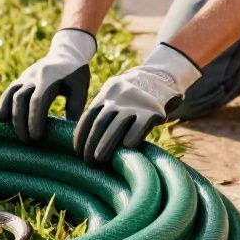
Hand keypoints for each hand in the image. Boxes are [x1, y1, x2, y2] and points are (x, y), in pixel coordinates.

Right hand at [0, 28, 94, 142]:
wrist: (66, 52)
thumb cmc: (76, 74)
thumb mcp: (80, 88)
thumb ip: (75, 108)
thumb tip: (69, 132)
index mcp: (49, 78)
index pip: (38, 101)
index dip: (35, 119)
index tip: (38, 137)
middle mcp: (33, 77)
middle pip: (21, 100)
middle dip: (21, 122)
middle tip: (28, 141)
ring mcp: (25, 77)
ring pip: (11, 95)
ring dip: (11, 116)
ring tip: (15, 135)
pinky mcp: (20, 79)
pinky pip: (8, 92)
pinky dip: (3, 104)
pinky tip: (1, 119)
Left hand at [73, 43, 200, 164]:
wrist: (163, 78)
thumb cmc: (134, 97)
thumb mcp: (116, 96)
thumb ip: (104, 111)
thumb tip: (86, 140)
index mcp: (107, 93)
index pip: (88, 116)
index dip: (81, 135)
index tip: (77, 151)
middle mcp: (119, 97)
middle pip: (100, 122)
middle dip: (91, 144)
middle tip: (87, 161)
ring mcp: (136, 103)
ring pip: (116, 126)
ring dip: (105, 145)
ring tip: (99, 160)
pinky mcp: (153, 111)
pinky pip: (139, 127)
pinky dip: (130, 139)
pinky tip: (124, 150)